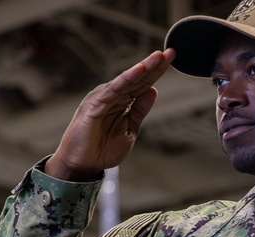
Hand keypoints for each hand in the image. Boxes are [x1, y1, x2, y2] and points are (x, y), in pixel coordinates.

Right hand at [46, 49, 175, 181]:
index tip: (172, 59)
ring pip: (127, 80)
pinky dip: (126, 79)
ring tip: (158, 57)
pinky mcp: (94, 104)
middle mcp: (113, 96)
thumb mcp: (130, 129)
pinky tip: (138, 70)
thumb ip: (140, 110)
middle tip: (171, 52)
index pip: (143, 84)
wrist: (83, 165)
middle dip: (154, 65)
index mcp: (122, 102)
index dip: (158, 72)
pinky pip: (113, 89)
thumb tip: (153, 91)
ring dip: (143, 67)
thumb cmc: (103, 148)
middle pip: (137, 78)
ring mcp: (103, 98)